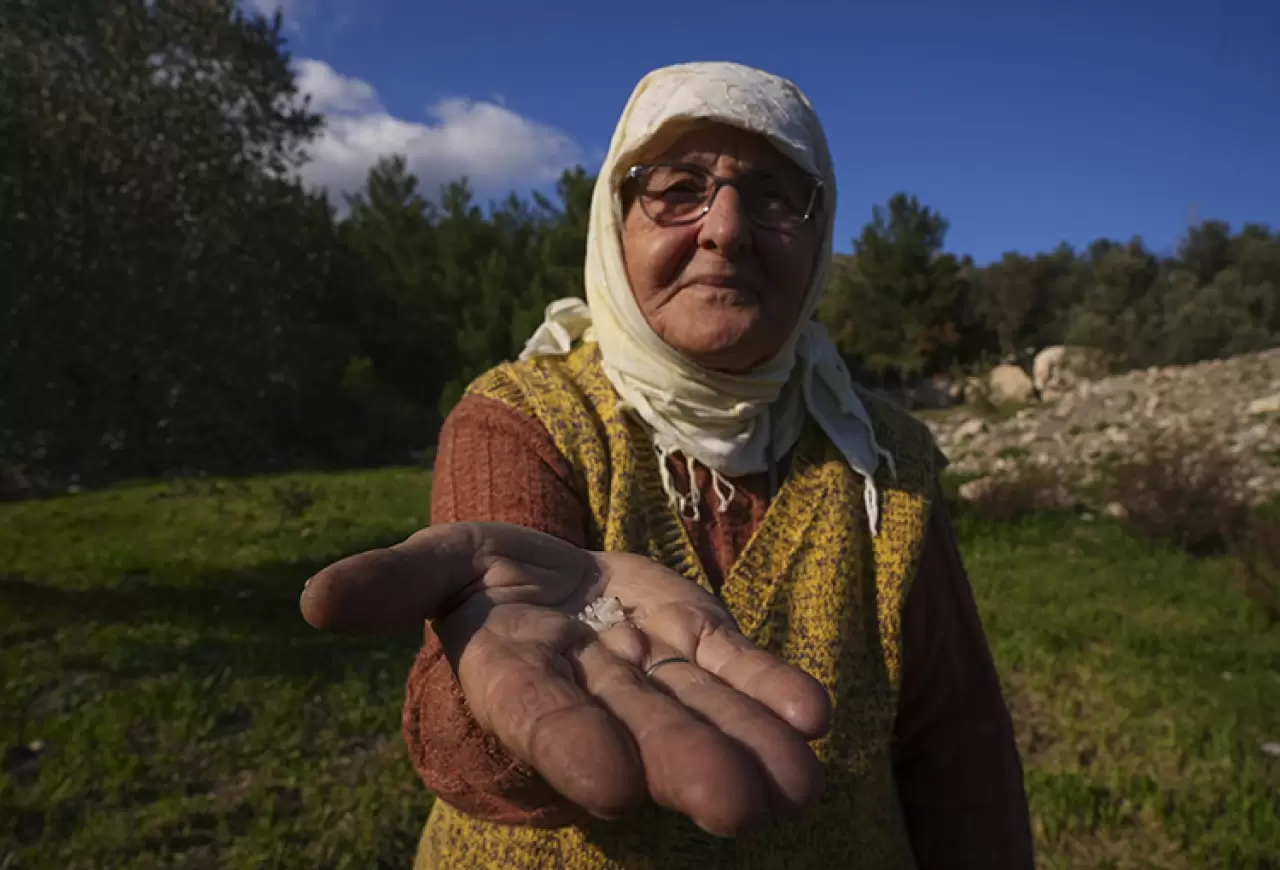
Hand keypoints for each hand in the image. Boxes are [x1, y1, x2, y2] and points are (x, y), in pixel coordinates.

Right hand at [300, 522, 831, 835]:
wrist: (549, 574)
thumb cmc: (481, 576)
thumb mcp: (435, 563)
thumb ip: (391, 583)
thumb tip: (314, 602)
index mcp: (515, 673)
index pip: (540, 715)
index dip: (570, 745)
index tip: (607, 785)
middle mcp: (589, 689)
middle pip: (638, 728)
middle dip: (684, 763)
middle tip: (735, 808)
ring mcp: (649, 670)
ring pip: (701, 709)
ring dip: (749, 745)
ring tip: (800, 785)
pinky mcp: (695, 640)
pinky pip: (734, 668)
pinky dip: (771, 691)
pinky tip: (814, 718)